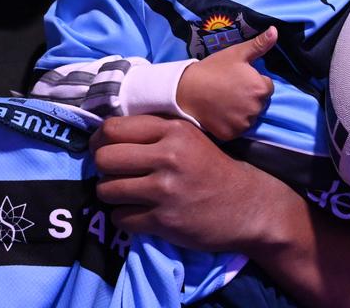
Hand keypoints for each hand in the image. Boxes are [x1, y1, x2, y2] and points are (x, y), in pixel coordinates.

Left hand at [90, 113, 287, 252]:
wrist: (249, 207)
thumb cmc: (213, 169)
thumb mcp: (189, 138)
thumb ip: (153, 132)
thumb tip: (104, 135)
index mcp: (173, 130)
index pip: (113, 128)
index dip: (100, 141)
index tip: (104, 149)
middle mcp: (168, 156)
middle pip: (104, 159)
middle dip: (104, 170)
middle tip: (115, 175)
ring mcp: (165, 190)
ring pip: (106, 190)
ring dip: (112, 195)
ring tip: (127, 196)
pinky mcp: (165, 221)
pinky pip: (120, 218)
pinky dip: (125, 218)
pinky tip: (139, 214)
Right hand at [177, 27, 276, 139]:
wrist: (187, 89)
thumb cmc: (213, 69)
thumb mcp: (237, 53)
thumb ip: (259, 44)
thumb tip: (276, 30)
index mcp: (261, 88)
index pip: (267, 87)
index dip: (253, 82)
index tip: (238, 79)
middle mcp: (256, 108)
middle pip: (260, 103)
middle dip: (250, 97)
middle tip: (230, 90)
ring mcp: (244, 123)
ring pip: (250, 117)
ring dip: (242, 111)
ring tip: (225, 101)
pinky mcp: (232, 134)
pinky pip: (237, 129)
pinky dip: (231, 123)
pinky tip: (220, 112)